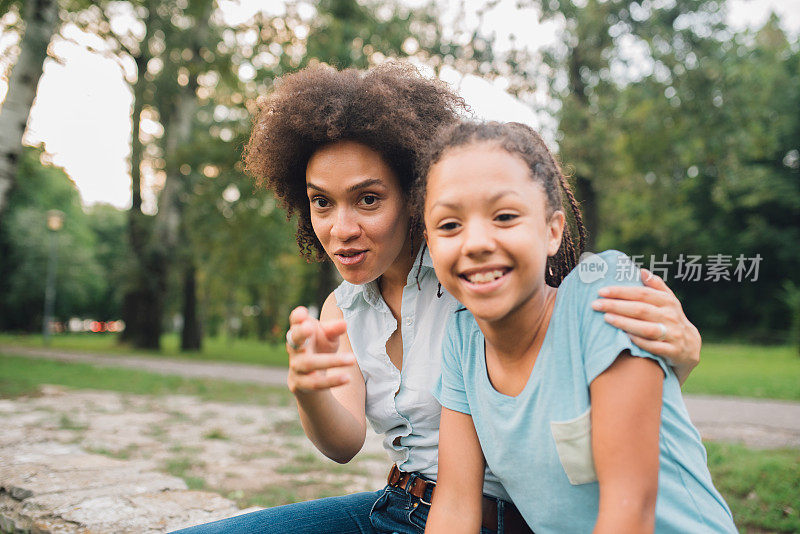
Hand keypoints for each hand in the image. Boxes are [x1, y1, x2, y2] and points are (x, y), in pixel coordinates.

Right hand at [285, 306, 355, 393]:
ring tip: (352, 359)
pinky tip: (347, 377)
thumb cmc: (320, 347)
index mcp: (299, 332)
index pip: (294, 322)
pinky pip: (315, 383)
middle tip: (310, 327)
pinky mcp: (299, 383)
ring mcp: (295, 366)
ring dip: (332, 361)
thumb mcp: (328, 336)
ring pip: (310, 363)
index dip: (297, 317)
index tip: (303, 313)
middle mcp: (293, 348)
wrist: (310, 375)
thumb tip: (344, 324)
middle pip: (294, 340)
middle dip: (300, 333)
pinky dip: (332, 381)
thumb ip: (333, 330)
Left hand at [591, 268, 700, 383]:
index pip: (642, 293)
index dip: (621, 292)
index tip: (601, 291)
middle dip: (616, 306)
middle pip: (641, 310)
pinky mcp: (672, 351)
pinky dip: (639, 341)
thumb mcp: (668, 301)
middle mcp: (671, 316)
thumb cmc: (670, 319)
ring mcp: (673, 334)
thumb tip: (642, 271)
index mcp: (668, 301)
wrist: (690, 347)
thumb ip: (656, 286)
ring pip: (647, 328)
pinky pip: (653, 347)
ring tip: (606, 318)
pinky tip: (624, 337)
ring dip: (625, 323)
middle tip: (595, 304)